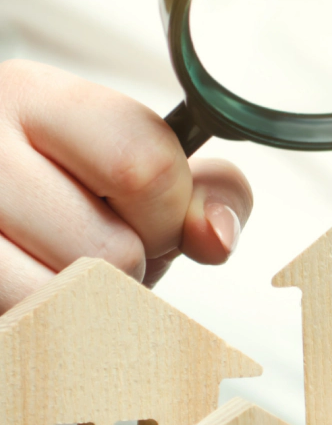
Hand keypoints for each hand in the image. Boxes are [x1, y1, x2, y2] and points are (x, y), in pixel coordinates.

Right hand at [0, 59, 252, 312]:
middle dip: (128, 268)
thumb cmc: (66, 207)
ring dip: (88, 304)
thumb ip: (203, 195)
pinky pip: (29, 321)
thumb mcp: (137, 183)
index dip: (168, 215)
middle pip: (113, 247)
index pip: (146, 165)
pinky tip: (31, 290)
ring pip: (69, 297)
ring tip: (61, 272)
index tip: (151, 219)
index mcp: (36, 97)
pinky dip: (48, 327)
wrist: (0, 230)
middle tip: (95, 250)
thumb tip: (216, 238)